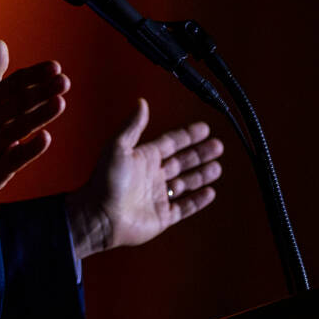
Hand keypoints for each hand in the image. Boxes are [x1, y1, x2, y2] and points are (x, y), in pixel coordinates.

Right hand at [0, 40, 69, 212]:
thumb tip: (0, 43)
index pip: (12, 84)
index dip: (33, 75)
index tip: (55, 66)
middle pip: (16, 104)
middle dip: (40, 92)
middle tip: (63, 80)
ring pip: (17, 128)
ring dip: (38, 115)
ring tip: (60, 102)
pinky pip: (12, 160)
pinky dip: (28, 149)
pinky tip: (46, 138)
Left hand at [67, 98, 223, 258]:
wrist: (100, 216)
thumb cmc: (105, 180)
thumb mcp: (118, 147)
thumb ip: (133, 126)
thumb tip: (142, 102)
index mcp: (144, 157)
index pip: (171, 143)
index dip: (188, 136)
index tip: (205, 128)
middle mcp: (152, 175)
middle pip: (182, 161)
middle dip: (200, 154)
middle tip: (219, 146)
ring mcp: (158, 196)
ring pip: (186, 183)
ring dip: (202, 175)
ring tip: (218, 167)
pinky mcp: (162, 216)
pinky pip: (184, 207)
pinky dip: (198, 200)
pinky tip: (210, 192)